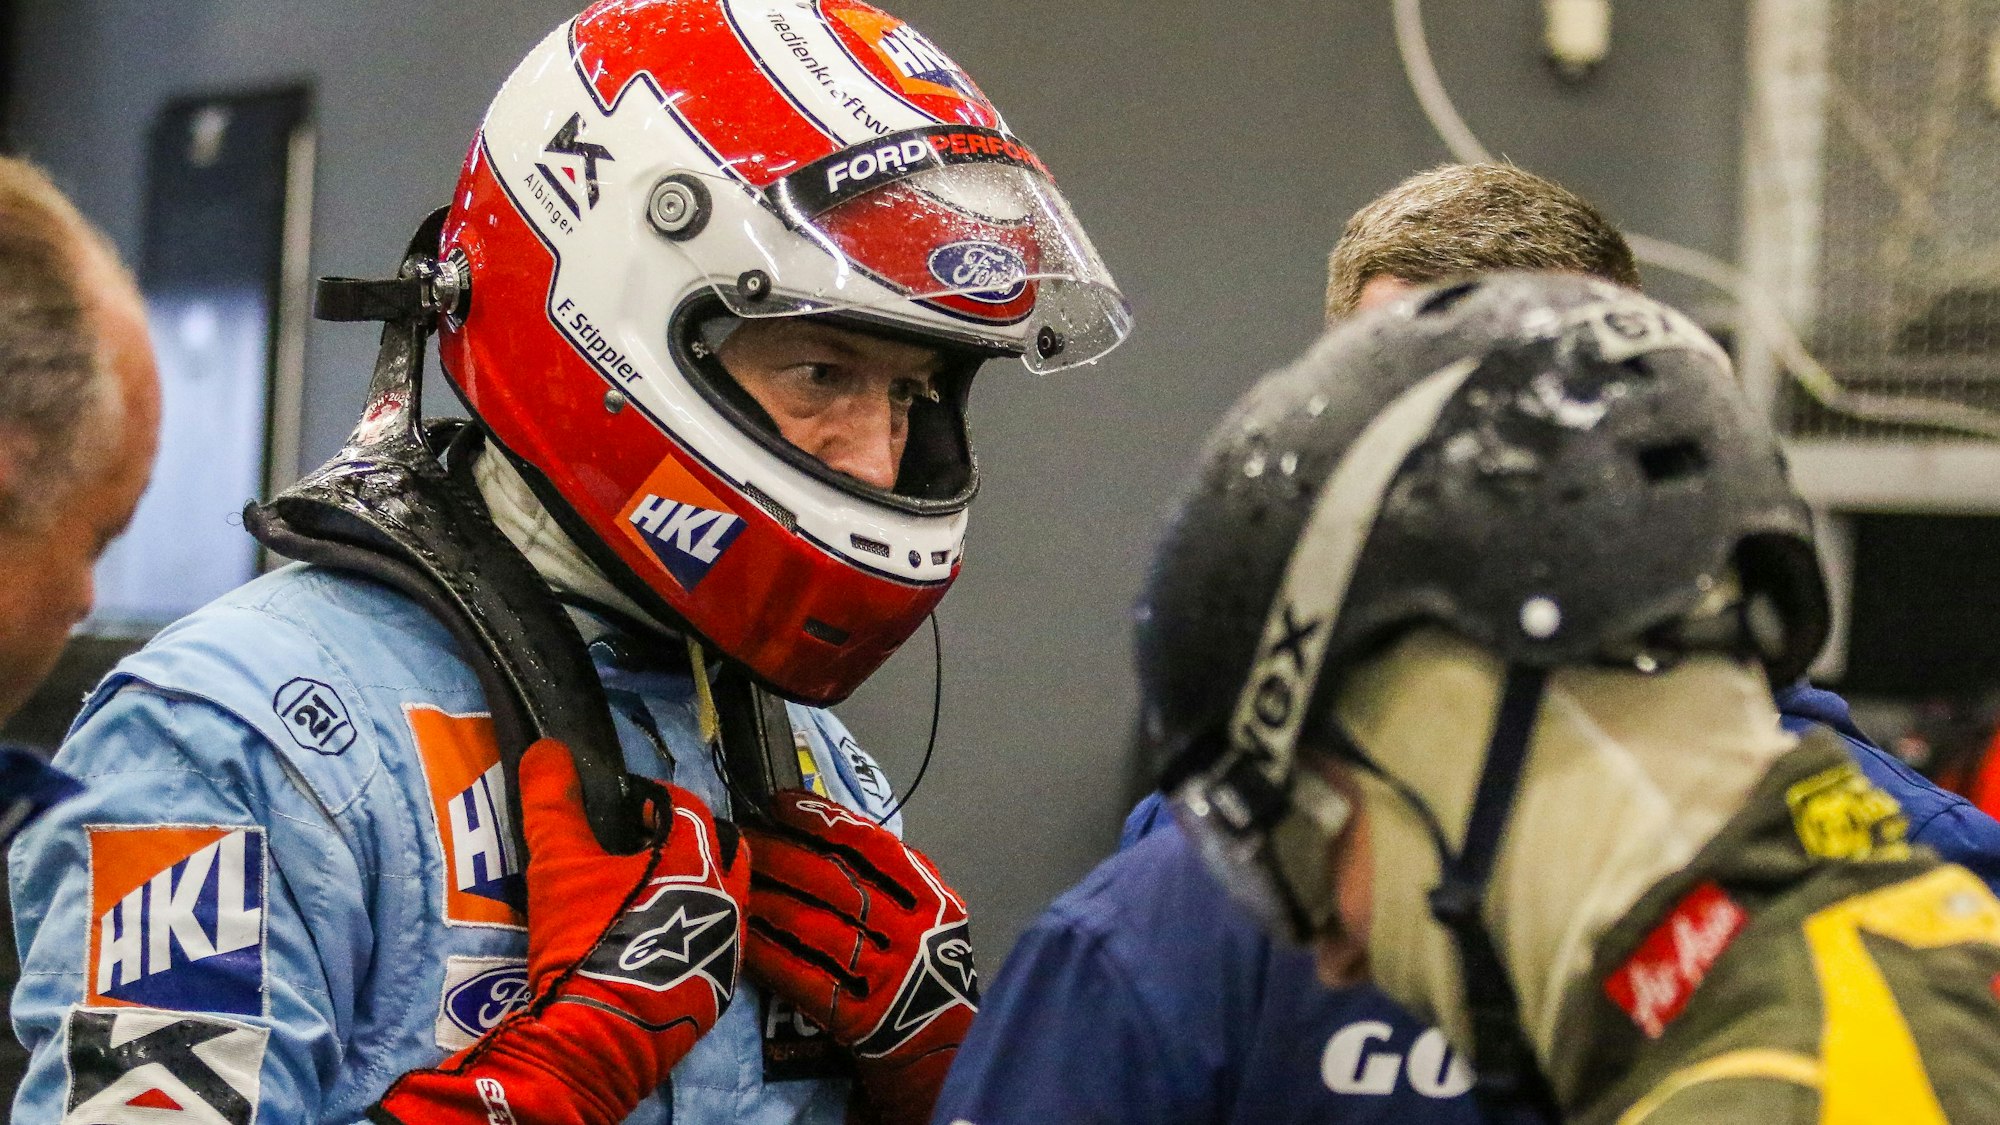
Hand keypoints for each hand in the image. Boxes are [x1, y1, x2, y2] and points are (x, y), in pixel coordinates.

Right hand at [371, 739, 748, 1124]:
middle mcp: (728, 891)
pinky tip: (662, 941)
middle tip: (647, 845)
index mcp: (696, 854)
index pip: (688, 804)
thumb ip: (551, 802)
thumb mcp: (558, 865)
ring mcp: (732, 941)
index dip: (657, 796)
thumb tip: (546, 748)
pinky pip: (721, 939)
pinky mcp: (724, 984)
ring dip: (699, 882)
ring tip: (652, 892)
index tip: (629, 804)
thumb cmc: (586, 941)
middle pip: (722, 845)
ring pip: (727, 893)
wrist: (600, 1035)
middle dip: (692, 836)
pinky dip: (699, 927)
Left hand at [741, 790, 976, 1124]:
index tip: (780, 803)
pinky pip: (802, 978)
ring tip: (736, 882)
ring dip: (769, 901)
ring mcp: (886, 977)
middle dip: (782, 856)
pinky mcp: (857, 1017)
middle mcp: (913, 934)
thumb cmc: (927, 965)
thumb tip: (823, 826)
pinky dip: (770, 955)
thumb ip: (896, 877)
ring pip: (815, 928)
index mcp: (934, 898)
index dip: (823, 820)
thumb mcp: (933, 914)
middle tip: (743, 839)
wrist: (942, 1048)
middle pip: (836, 884)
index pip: (873, 846)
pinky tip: (743, 936)